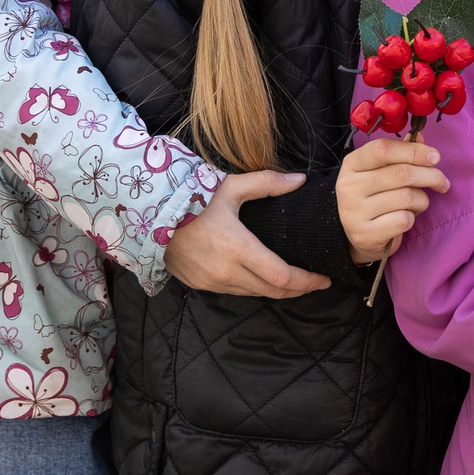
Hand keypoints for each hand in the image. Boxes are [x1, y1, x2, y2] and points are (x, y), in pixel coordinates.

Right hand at [167, 171, 333, 297]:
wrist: (150, 217)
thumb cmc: (192, 198)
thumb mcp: (231, 186)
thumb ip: (267, 183)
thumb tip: (300, 180)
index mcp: (238, 248)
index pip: (281, 276)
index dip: (307, 282)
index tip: (324, 279)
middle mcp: (226, 271)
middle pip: (272, 291)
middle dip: (298, 289)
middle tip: (315, 283)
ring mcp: (212, 282)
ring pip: (254, 294)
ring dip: (275, 290)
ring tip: (292, 281)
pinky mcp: (199, 285)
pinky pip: (234, 292)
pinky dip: (252, 288)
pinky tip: (260, 278)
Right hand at [337, 138, 447, 264]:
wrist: (359, 236)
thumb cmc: (375, 198)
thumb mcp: (381, 171)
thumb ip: (400, 153)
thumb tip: (420, 136)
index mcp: (352, 164)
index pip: (383, 149)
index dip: (414, 151)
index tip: (435, 157)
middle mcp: (349, 186)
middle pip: (401, 173)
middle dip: (430, 176)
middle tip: (442, 183)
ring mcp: (354, 212)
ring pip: (407, 197)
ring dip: (422, 200)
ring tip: (418, 203)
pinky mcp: (365, 234)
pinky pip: (404, 220)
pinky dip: (412, 218)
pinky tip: (405, 218)